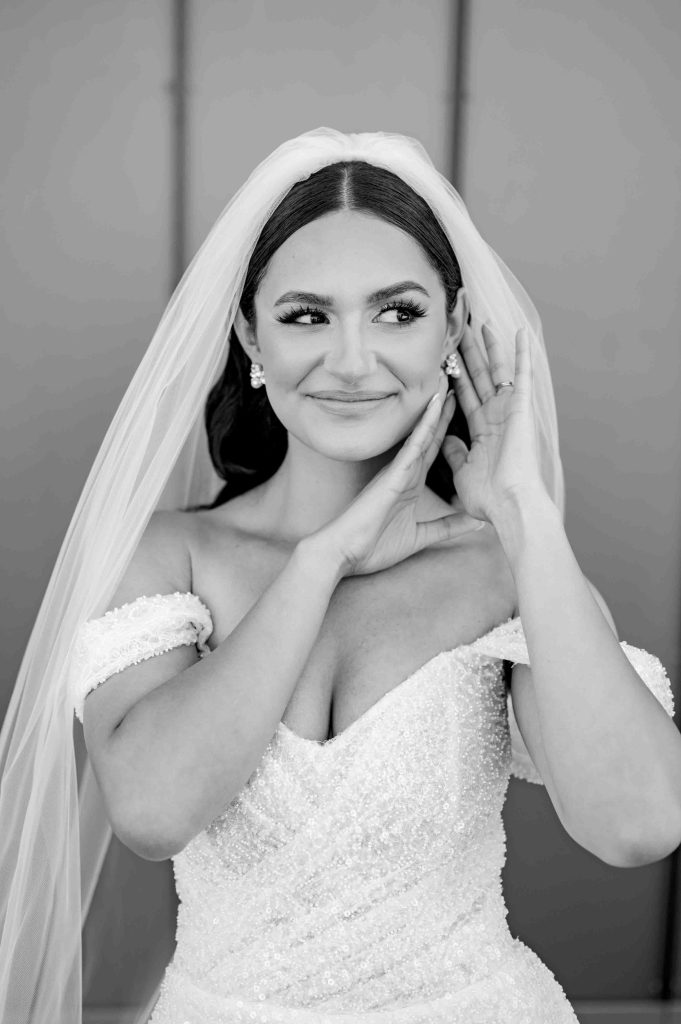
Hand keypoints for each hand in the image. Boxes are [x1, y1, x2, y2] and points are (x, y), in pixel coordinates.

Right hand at [313, 373, 483, 577]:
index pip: (434, 449)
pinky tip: (437, 406)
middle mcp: (406, 472)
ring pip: (422, 433)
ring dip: (437, 408)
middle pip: (430, 434)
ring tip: (451, 380)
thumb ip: (447, 527)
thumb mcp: (421, 537)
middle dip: (444, 408)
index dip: (448, 427)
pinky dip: (426, 426)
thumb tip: (477, 523)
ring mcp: (399, 471)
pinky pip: (413, 446)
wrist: (342, 553)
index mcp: (412, 484)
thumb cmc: (373, 546)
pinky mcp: (393, 476)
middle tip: (458, 378)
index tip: (462, 404)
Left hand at [442, 323, 548, 523]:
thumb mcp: (463, 472)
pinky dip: (522, 353)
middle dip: (469, 354)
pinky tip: (519, 332)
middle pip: (479, 377)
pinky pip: (522, 375)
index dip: (455, 376)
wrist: (509, 505)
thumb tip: (449, 440)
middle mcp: (497, 417)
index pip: (465, 396)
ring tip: (481, 323)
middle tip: (459, 330)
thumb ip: (457, 452)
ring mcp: (509, 411)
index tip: (446, 358)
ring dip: (489, 348)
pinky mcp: (522, 408)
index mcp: (483, 431)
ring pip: (496, 371)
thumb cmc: (489, 498)